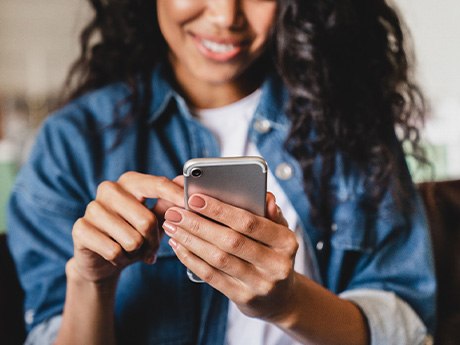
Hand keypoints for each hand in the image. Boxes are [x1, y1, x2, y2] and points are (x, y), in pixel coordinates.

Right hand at [69, 172, 183, 282]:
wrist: (102, 259)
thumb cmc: (133, 234)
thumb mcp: (154, 219)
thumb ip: (169, 203)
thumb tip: (185, 184)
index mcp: (130, 181)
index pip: (157, 184)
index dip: (176, 196)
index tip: (191, 205)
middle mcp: (109, 189)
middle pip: (147, 220)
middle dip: (154, 241)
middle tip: (151, 248)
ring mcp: (92, 207)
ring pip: (132, 239)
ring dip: (137, 252)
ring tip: (132, 251)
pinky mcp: (80, 228)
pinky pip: (114, 251)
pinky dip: (121, 260)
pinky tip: (117, 256)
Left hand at [162, 192, 298, 321]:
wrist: (281, 298)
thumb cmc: (274, 254)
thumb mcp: (279, 233)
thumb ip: (270, 213)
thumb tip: (265, 197)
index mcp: (286, 242)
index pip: (250, 222)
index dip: (220, 210)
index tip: (194, 198)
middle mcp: (276, 264)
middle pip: (230, 241)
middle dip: (198, 224)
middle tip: (175, 213)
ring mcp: (260, 284)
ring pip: (218, 259)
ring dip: (190, 241)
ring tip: (172, 227)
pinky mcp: (244, 298)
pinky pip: (212, 276)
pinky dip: (191, 259)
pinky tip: (179, 246)